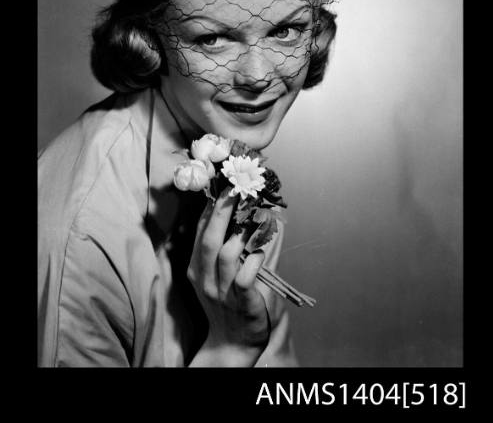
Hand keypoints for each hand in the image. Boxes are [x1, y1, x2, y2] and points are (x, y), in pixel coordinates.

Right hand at [187, 188, 269, 365]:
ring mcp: (222, 291)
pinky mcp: (241, 303)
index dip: (211, 206)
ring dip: (242, 234)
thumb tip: (248, 211)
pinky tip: (261, 253)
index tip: (223, 183)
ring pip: (227, 255)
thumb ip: (228, 244)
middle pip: (209, 238)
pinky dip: (254, 263)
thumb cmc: (227, 303)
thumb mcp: (218, 273)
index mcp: (196, 266)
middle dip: (222, 211)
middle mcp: (205, 277)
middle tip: (235, 187)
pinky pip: (244, 279)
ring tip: (255, 217)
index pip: (200, 230)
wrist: (231, 345)